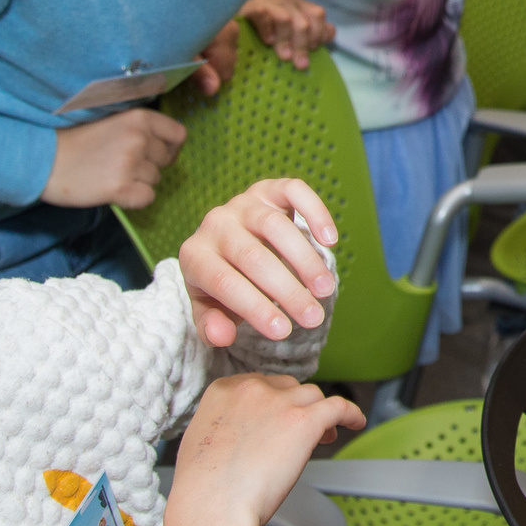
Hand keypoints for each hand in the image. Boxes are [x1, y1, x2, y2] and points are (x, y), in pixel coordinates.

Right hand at [44, 108, 185, 206]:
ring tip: (112, 176)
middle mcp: (138, 138)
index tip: (154, 154)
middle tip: (122, 166)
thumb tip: (169, 147)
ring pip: (156, 180)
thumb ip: (140, 130)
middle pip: (167, 161)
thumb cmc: (76, 142)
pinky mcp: (120, 188)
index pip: (179, 135)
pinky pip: (146, 198)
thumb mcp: (113, 123)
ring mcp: (130, 163)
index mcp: (139, 117)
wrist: (43, 160)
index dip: (170, 147)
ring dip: (139, 182)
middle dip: (150, 166)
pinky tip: (113, 191)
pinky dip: (133, 199)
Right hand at [169, 371, 365, 525]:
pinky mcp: (304, 420)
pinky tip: (355, 422)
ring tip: (325, 436)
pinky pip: (337, 407)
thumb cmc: (202, 490)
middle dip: (296, 407)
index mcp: (223, 390)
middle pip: (288, 387)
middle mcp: (251, 388)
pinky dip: (350, 413)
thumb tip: (244, 439)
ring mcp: (279, 402)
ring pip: (312, 396)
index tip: (280, 419)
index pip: (260, 385)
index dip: (274, 403)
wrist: (212, 506)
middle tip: (300, 433)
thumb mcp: (203, 442)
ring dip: (319, 414)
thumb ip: (226, 429)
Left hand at [178, 177, 340, 345]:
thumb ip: (212, 326)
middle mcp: (214, 224)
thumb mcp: (211, 309)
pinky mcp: (268, 189)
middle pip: (252, 257)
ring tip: (325, 289)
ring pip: (274, 226)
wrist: (227, 243)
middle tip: (313, 317)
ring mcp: (242, 203)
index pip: (225, 283)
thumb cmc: (222, 283)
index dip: (255, 307)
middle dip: (287, 290)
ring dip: (305, 260)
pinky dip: (314, 212)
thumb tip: (222, 336)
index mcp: (195, 255)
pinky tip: (330, 240)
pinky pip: (293, 191)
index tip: (283, 331)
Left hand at [199, 0, 332, 94]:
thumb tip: (213, 87)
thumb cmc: (223, 44)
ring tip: (304, 60)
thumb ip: (206, 67)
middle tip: (295, 63)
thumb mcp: (208, 52)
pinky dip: (323, 31)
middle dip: (295, 39)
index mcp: (247, 8)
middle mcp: (271, 2)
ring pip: (311, 12)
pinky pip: (320, 16)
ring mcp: (290, 5)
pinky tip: (318, 47)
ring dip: (311, 37)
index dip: (268, 23)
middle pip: (291, 12)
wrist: (237, 33)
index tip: (270, 44)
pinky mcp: (304, 12)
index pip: (261, 8)